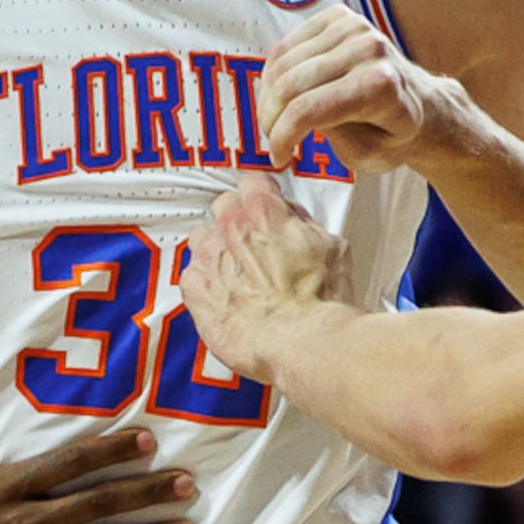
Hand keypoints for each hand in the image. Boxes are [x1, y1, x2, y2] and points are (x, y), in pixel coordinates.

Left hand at [178, 172, 352, 385]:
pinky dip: (205, 284)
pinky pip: (192, 276)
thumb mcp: (332, 247)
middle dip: (237, 220)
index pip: (252, 181)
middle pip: (223, 206)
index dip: (261, 193)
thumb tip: (297, 221)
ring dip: (217, 250)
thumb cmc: (321, 302)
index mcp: (265, 211)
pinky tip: (225, 298)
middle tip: (255, 243)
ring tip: (238, 274)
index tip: (263, 202)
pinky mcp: (196, 291)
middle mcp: (231, 228)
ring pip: (202, 239)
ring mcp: (209, 258)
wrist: (304, 343)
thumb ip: (305, 225)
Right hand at [252, 8, 473, 180]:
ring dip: (269, 97)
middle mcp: (369, 48)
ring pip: (281, 64)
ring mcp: (354, 27)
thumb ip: (329, 137)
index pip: (307, 110)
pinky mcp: (338, 16)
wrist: (419, 101)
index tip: (279, 157)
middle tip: (272, 139)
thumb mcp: (366, 156)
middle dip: (271, 119)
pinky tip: (283, 95)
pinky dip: (275, 73)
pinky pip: (286, 46)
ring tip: (276, 120)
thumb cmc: (394, 134)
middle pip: (289, 85)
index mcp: (381, 86)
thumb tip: (289, 117)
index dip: (281, 137)